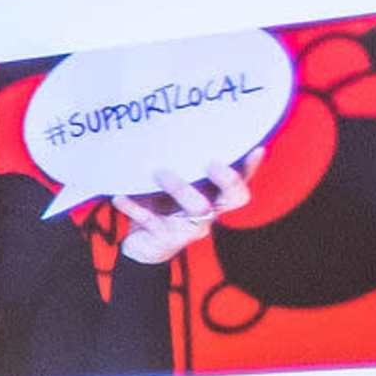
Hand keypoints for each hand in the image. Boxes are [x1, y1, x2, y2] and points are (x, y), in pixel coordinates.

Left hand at [110, 148, 259, 265]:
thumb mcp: (175, 186)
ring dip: (180, 187)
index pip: (241, 181)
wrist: (143, 248)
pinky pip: (151, 220)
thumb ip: (182, 167)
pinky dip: (134, 206)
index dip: (251, 168)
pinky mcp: (165, 238)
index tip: (256, 148)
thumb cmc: (162, 207)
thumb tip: (176, 127)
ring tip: (160, 172)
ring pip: (196, 207)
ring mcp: (190, 227)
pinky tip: (119, 196)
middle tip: (212, 162)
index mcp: (214, 197)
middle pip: (234, 198)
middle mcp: (209, 212)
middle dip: (227, 179)